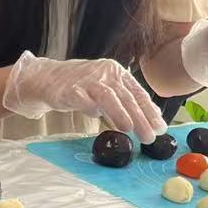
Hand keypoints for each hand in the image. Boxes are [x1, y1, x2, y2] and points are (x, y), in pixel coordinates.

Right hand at [1, 50, 166, 143]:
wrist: (47, 79)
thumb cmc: (80, 87)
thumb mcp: (106, 90)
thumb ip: (125, 101)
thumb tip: (150, 117)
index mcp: (116, 72)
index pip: (137, 93)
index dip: (150, 111)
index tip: (160, 127)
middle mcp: (104, 73)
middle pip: (126, 96)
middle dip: (140, 117)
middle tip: (150, 136)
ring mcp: (86, 80)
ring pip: (107, 96)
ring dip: (120, 113)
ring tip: (129, 129)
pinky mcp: (69, 89)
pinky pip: (82, 99)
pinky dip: (90, 108)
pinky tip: (96, 117)